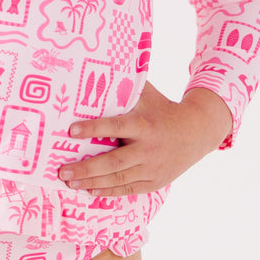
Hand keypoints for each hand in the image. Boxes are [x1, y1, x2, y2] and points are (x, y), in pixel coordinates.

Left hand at [57, 82, 232, 196]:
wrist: (198, 131)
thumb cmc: (163, 109)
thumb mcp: (147, 95)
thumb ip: (125, 86)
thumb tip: (98, 68)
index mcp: (144, 125)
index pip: (115, 127)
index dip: (93, 129)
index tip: (70, 131)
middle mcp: (148, 149)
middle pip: (113, 161)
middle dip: (86, 168)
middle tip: (61, 170)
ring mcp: (153, 168)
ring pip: (118, 178)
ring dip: (91, 182)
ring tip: (69, 181)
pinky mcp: (156, 182)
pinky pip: (128, 188)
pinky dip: (108, 191)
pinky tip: (90, 189)